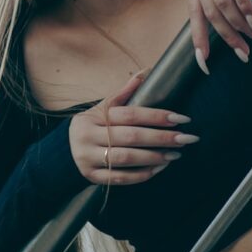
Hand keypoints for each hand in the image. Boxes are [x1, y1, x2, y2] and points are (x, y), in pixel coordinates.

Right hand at [69, 72, 198, 184]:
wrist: (65, 152)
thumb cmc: (92, 126)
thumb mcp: (103, 108)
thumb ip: (124, 93)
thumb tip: (146, 72)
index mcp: (94, 117)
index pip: (130, 114)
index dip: (156, 116)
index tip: (181, 118)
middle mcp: (89, 137)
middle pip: (131, 137)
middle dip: (161, 138)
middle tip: (185, 138)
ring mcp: (88, 158)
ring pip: (126, 158)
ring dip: (154, 157)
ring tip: (175, 155)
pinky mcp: (92, 177)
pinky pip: (120, 178)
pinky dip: (141, 174)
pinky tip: (158, 169)